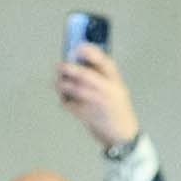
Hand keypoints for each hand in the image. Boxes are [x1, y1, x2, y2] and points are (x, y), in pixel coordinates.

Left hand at [57, 37, 141, 151]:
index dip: (89, 52)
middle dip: (69, 68)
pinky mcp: (87, 115)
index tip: (77, 46)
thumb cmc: (116, 107)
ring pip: (74, 89)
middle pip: (84, 75)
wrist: (122, 133)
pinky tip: (65, 100)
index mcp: (115, 80)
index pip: (103, 61)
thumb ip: (101, 75)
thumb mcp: (115, 87)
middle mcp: (107, 90)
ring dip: (62, 84)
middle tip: (58, 65)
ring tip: (57, 82)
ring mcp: (97, 103)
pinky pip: (70, 104)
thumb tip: (77, 60)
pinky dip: (64, 100)